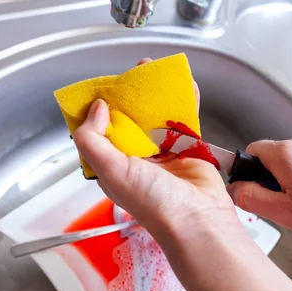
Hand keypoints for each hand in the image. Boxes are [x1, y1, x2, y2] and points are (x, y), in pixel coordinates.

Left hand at [72, 59, 242, 243]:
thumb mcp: (112, 171)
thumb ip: (93, 139)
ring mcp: (163, 153)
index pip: (100, 132)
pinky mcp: (187, 149)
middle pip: (130, 119)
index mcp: (113, 166)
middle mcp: (136, 159)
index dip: (99, 109)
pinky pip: (184, 121)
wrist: (198, 219)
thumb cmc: (154, 203)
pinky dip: (185, 103)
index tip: (103, 86)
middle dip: (131, 95)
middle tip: (135, 72)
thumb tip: (96, 109)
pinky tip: (186, 85)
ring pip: (156, 116)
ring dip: (157, 94)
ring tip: (157, 71)